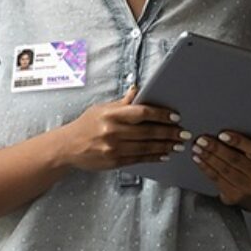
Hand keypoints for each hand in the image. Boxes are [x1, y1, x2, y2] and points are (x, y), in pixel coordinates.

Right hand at [58, 87, 189, 170]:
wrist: (67, 146)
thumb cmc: (87, 124)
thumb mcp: (102, 109)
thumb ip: (123, 103)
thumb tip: (138, 90)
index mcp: (111, 114)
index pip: (142, 112)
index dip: (161, 115)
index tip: (175, 117)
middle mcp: (112, 131)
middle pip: (148, 131)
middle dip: (169, 133)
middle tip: (184, 134)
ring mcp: (113, 148)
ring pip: (146, 147)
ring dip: (165, 146)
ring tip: (178, 145)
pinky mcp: (114, 161)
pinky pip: (139, 159)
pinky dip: (154, 156)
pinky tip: (164, 154)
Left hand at [192, 130, 250, 204]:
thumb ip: (244, 144)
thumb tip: (219, 134)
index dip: (237, 141)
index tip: (222, 134)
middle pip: (234, 160)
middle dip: (215, 149)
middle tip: (202, 140)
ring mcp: (246, 188)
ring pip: (223, 171)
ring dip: (207, 158)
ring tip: (197, 149)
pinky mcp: (234, 197)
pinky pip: (216, 180)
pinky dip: (206, 169)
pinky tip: (199, 160)